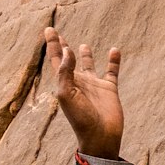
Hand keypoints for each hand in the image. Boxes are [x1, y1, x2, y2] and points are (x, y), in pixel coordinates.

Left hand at [46, 24, 125, 158]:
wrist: (100, 136)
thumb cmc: (80, 118)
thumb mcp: (66, 94)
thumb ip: (65, 72)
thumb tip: (68, 50)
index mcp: (65, 82)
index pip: (57, 59)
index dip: (53, 44)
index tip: (49, 29)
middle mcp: (78, 81)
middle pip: (69, 60)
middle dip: (63, 47)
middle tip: (58, 34)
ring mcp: (94, 85)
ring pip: (89, 65)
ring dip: (86, 55)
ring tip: (84, 44)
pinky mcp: (109, 89)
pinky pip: (112, 71)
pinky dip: (113, 61)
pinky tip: (114, 50)